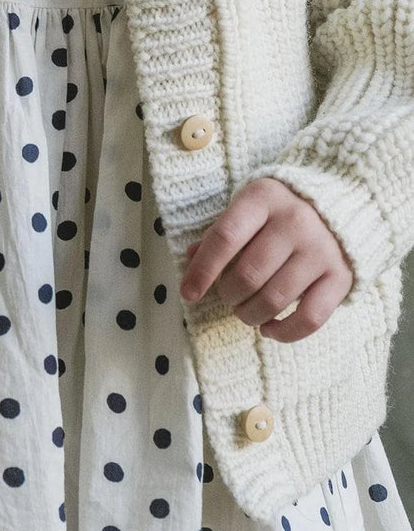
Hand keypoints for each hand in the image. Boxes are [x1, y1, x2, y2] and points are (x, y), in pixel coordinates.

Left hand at [179, 177, 354, 342]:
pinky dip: (284, 332)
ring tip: (244, 311)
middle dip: (228, 295)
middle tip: (228, 296)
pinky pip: (310, 318)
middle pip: (248, 274)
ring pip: (274, 299)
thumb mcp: (248, 207)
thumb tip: (191, 259)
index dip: (202, 270)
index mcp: (263, 198)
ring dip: (250, 314)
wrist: (341, 202)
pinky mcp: (341, 277)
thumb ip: (221, 232)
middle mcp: (295, 221)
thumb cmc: (279, 209)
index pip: (225, 238)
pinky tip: (269, 328)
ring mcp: (320, 250)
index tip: (187, 293)